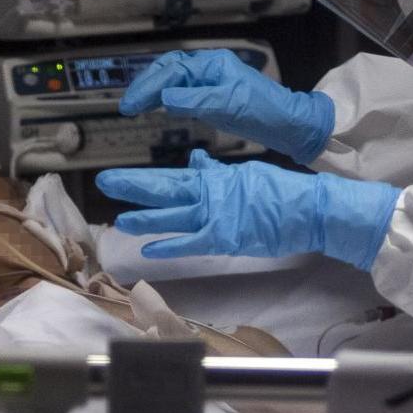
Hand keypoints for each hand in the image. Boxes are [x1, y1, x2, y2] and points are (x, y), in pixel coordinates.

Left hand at [96, 149, 399, 270]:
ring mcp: (215, 217)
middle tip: (104, 182)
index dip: (140, 179)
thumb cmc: (280, 192)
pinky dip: (171, 246)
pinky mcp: (225, 237)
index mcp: (213, 179)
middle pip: (163, 190)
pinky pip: (192, 243)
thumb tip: (196, 161)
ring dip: (145, 219)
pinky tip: (150, 250)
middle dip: (132, 187)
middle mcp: (209, 195)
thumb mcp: (245, 174)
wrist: (308, 208)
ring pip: (172, 217)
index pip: (169, 178)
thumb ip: (216, 172)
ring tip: (120, 219)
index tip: (115, 178)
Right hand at [117, 49, 335, 165]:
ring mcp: (210, 81)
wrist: (290, 124)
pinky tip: (156, 108)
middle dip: (145, 85)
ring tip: (134, 106)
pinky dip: (164, 98)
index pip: (172, 70)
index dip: (148, 86)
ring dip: (152, 91)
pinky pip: (182, 92)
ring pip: (173, 79)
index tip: (130, 105)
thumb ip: (195, 100)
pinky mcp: (212, 96)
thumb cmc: (263, 111)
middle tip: (126, 106)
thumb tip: (163, 99)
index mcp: (213, 64)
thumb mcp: (230, 105)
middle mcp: (209, 68)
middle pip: (168, 69)